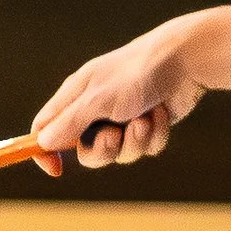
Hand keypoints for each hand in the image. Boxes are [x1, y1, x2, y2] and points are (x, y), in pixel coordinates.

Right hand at [31, 24, 208, 169]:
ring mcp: (124, 117)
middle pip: (86, 151)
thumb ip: (69, 123)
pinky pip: (146, 147)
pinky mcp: (150, 124)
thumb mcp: (98, 100)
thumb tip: (43, 143)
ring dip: (134, 141)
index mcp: (76, 97)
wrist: (187, 61)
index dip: (44, 151)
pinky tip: (162, 113)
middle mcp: (97, 108)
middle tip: (115, 135)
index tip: (55, 170)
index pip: (45, 128)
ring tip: (145, 119)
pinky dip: (155, 135)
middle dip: (103, 151)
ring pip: (120, 153)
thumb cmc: (137, 74)